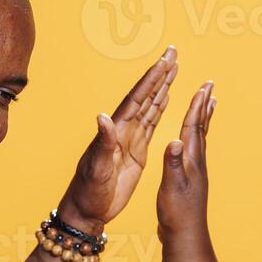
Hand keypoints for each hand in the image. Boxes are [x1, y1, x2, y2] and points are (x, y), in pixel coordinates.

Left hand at [58, 47, 178, 231]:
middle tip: (173, 51)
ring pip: (150, 106)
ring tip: (174, 67)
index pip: (137, 98)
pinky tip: (167, 98)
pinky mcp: (136, 151)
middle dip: (160, 73)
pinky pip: (151, 124)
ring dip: (162, 86)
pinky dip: (160, 108)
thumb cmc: (89, 191)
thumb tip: (102, 117)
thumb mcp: (97, 168)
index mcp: (116, 130)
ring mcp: (131, 139)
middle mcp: (124, 129)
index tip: (165, 60)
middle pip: (146, 95)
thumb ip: (103, 143)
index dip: (152, 79)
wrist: (88, 210)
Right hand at [156, 80, 215, 243]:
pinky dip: (194, 137)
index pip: (194, 127)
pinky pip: (194, 150)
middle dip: (204, 106)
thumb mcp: (171, 187)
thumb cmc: (177, 213)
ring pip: (199, 138)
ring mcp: (195, 171)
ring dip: (202, 119)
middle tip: (210, 86)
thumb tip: (175, 141)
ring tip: (207, 105)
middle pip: (201, 128)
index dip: (197, 106)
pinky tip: (191, 140)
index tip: (203, 85)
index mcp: (191, 161)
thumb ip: (173, 164)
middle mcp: (197, 163)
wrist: (184, 236)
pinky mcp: (190, 179)